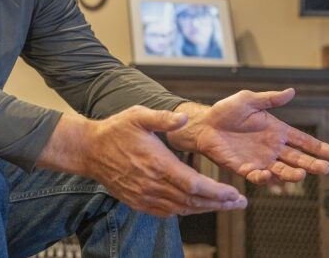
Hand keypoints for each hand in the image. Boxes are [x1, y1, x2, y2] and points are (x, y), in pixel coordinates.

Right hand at [83, 106, 247, 216]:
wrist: (89, 150)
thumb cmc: (115, 131)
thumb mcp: (138, 116)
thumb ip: (163, 118)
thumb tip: (184, 118)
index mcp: (157, 163)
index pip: (194, 185)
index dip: (217, 193)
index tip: (234, 193)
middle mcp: (152, 184)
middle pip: (193, 202)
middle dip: (219, 204)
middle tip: (239, 203)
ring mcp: (145, 196)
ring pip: (182, 210)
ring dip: (205, 209)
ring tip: (225, 206)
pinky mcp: (138, 203)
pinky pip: (167, 213)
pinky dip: (185, 211)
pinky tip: (196, 207)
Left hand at [167, 89, 328, 184]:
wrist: (205, 124)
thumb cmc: (226, 110)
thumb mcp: (249, 100)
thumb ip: (270, 99)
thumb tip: (292, 91)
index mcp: (276, 130)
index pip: (302, 140)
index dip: (317, 147)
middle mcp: (272, 147)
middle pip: (297, 158)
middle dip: (312, 164)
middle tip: (325, 169)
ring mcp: (260, 159)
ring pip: (281, 170)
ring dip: (291, 174)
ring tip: (301, 174)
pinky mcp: (245, 168)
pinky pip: (258, 176)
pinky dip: (265, 178)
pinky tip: (269, 175)